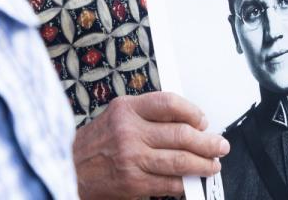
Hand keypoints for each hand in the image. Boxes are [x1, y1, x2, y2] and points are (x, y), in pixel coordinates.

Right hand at [73, 91, 228, 198]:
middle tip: (220, 145)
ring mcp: (131, 158)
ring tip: (213, 164)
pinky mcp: (133, 183)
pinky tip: (191, 181)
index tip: (203, 121)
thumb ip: (149, 115)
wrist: (67, 169)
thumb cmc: (95, 143)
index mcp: (127, 109)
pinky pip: (169, 183)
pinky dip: (185, 184)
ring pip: (180, 160)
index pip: (170, 104)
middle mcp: (129, 131)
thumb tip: (189, 123)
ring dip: (204, 164)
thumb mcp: (117, 116)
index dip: (193, 112)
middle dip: (208, 142)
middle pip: (182, 134)